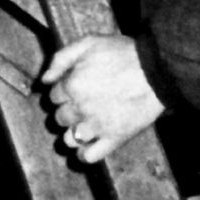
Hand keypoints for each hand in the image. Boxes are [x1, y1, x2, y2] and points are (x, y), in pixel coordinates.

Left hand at [39, 34, 163, 165]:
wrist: (156, 70)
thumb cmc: (124, 53)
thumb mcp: (90, 42)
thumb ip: (61, 58)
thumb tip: (44, 79)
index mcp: (72, 85)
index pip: (53, 96)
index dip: (63, 91)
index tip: (73, 88)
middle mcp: (80, 108)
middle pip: (60, 118)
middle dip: (67, 110)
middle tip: (82, 104)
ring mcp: (96, 126)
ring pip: (69, 139)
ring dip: (72, 132)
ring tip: (84, 124)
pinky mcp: (113, 139)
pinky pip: (88, 156)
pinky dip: (84, 154)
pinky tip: (88, 144)